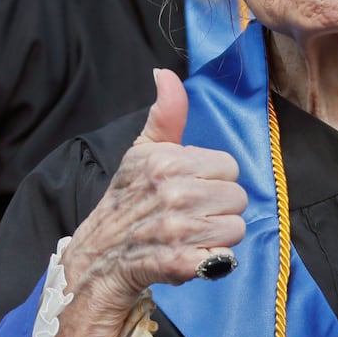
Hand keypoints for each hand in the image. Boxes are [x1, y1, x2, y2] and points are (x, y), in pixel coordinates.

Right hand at [52, 69, 246, 336]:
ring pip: (236, 229)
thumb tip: (166, 74)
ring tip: (190, 236)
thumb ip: (165, 114)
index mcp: (167, 161)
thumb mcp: (142, 152)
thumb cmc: (128, 200)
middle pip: (237, 198)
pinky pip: (225, 258)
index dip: (213, 179)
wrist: (101, 256)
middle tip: (189, 215)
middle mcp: (173, 192)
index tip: (190, 188)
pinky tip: (191, 256)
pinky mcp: (180, 263)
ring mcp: (176, 229)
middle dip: (218, 209)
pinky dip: (213, 262)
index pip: (229, 167)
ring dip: (217, 237)